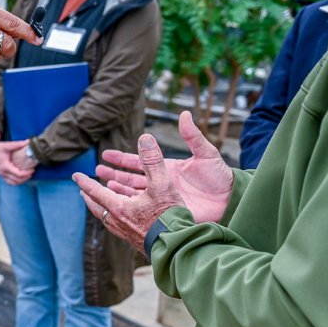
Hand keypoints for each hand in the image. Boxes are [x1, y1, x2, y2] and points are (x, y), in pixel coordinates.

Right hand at [0, 130, 33, 185]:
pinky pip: (10, 182)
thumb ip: (18, 144)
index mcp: (5, 166)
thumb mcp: (7, 145)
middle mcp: (3, 172)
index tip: (32, 169)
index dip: (26, 173)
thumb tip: (28, 141)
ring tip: (28, 175)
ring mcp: (2, 174)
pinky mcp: (2, 175)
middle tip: (32, 172)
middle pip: (17, 180)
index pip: (18, 174)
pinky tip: (22, 178)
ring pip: (13, 183)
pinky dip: (16, 182)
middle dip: (26, 177)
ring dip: (22, 181)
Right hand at [95, 112, 232, 222]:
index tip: (105, 154)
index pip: (139, 161)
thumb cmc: (220, 176)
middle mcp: (162, 182)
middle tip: (96, 170)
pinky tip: (117, 203)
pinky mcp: (166, 212)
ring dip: (117, 189)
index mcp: (167, 167)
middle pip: (131, 177)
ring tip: (102, 186)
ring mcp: (163, 198)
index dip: (121, 158)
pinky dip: (129, 205)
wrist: (230, 200)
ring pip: (133, 193)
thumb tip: (184, 114)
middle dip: (113, 174)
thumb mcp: (206, 153)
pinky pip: (143, 209)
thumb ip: (192, 136)